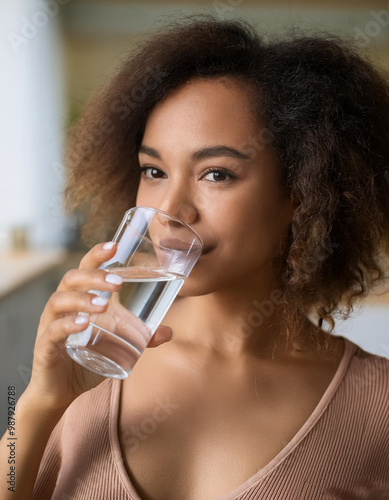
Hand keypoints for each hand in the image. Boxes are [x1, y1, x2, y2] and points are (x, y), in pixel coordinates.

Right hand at [22, 242, 173, 414]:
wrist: (61, 391)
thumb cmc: (87, 359)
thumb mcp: (117, 346)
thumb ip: (141, 337)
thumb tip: (169, 332)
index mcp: (79, 299)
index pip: (85, 269)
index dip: (97, 255)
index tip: (114, 245)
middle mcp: (62, 307)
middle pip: (72, 279)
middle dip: (94, 277)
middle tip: (118, 283)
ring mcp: (51, 325)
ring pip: (59, 300)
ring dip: (82, 299)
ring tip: (103, 304)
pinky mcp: (44, 347)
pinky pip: (52, 331)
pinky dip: (66, 325)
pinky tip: (82, 324)